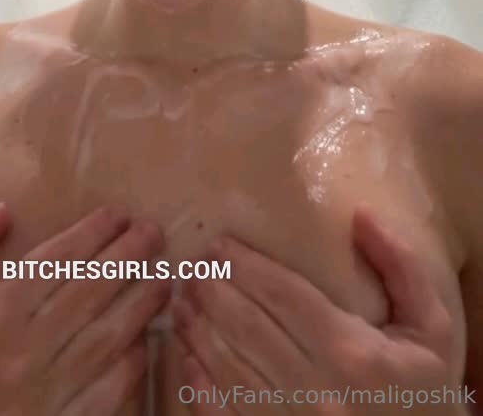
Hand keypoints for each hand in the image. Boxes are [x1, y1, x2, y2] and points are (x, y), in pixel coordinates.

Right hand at [0, 202, 169, 415]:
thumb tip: (3, 212)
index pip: (56, 263)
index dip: (91, 233)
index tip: (118, 213)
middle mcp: (22, 353)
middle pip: (90, 295)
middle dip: (128, 258)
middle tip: (154, 233)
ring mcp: (42, 396)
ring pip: (105, 342)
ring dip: (139, 307)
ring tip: (165, 280)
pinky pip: (103, 397)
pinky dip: (128, 370)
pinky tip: (144, 345)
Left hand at [171, 204, 461, 413]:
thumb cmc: (426, 387)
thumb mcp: (432, 325)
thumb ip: (401, 267)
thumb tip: (360, 216)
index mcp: (352, 352)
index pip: (284, 296)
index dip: (246, 266)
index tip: (220, 244)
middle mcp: (316, 389)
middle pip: (249, 328)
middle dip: (214, 291)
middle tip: (192, 266)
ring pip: (231, 369)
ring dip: (198, 332)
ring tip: (180, 301)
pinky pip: (228, 414)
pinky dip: (201, 386)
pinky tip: (186, 358)